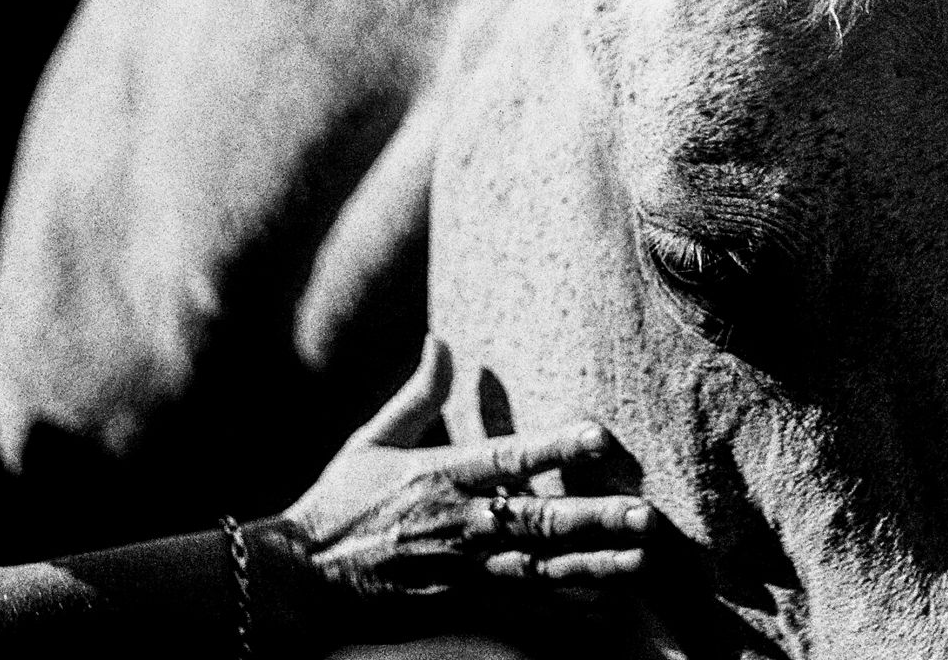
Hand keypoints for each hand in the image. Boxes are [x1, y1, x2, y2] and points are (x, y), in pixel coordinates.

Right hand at [284, 337, 655, 598]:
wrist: (301, 582)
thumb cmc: (340, 502)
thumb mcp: (373, 439)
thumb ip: (418, 394)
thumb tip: (442, 339)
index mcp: (441, 476)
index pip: (509, 457)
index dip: (556, 447)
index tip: (600, 436)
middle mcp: (460, 523)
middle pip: (538, 520)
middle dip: (594, 517)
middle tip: (646, 513)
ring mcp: (464, 570)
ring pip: (542, 569)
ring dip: (595, 564)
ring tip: (641, 558)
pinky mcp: (462, 606)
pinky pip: (523, 609)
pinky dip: (566, 609)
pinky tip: (607, 605)